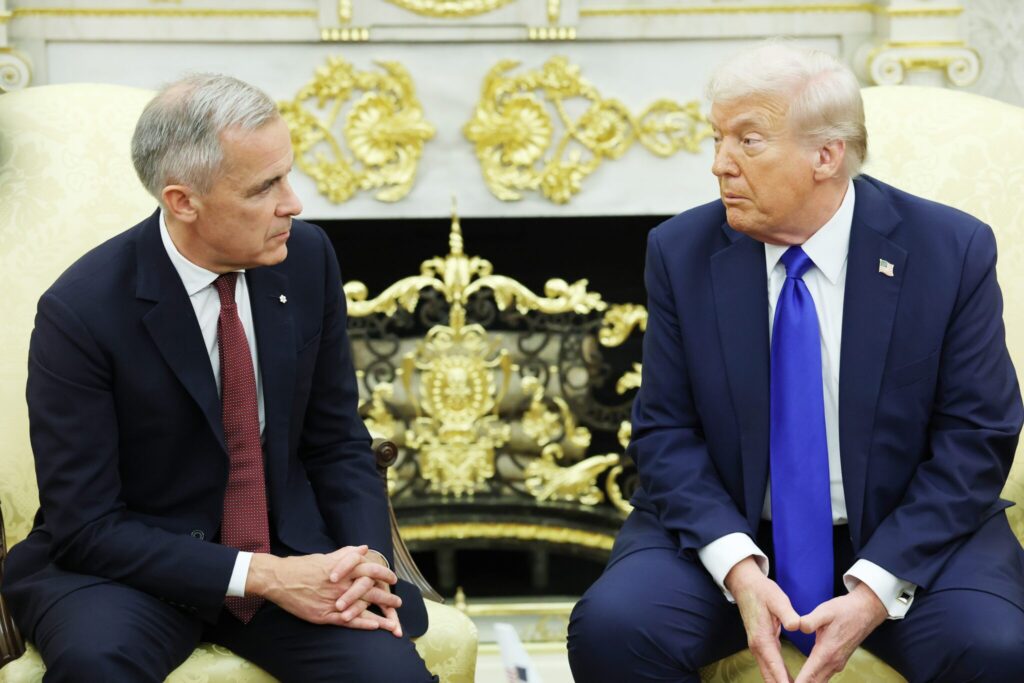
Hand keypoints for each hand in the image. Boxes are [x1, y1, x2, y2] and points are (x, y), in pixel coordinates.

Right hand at [245, 546, 396, 629]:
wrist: (280, 579)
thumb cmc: (303, 566)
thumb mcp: (326, 556)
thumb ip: (347, 553)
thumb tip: (363, 548)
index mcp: (343, 568)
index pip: (371, 569)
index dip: (385, 574)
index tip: (393, 579)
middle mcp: (342, 584)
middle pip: (371, 590)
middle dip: (387, 597)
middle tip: (398, 602)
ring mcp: (334, 600)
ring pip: (363, 607)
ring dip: (380, 614)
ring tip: (392, 620)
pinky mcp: (324, 614)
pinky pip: (348, 621)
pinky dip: (363, 623)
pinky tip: (375, 625)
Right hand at [725, 557, 800, 682]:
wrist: (745, 585)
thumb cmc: (762, 591)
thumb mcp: (777, 599)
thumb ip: (788, 614)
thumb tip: (797, 626)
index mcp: (763, 639)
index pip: (775, 667)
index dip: (785, 682)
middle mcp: (758, 647)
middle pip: (770, 676)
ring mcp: (757, 647)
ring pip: (768, 673)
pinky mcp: (760, 644)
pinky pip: (769, 666)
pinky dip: (778, 676)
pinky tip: (787, 681)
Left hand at [794, 584, 886, 682]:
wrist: (866, 611)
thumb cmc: (844, 610)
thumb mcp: (825, 611)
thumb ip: (809, 621)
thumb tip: (796, 627)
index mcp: (827, 652)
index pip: (808, 676)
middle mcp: (833, 663)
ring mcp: (837, 663)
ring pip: (820, 682)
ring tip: (790, 682)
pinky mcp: (838, 661)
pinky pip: (823, 677)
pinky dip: (813, 681)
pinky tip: (804, 679)